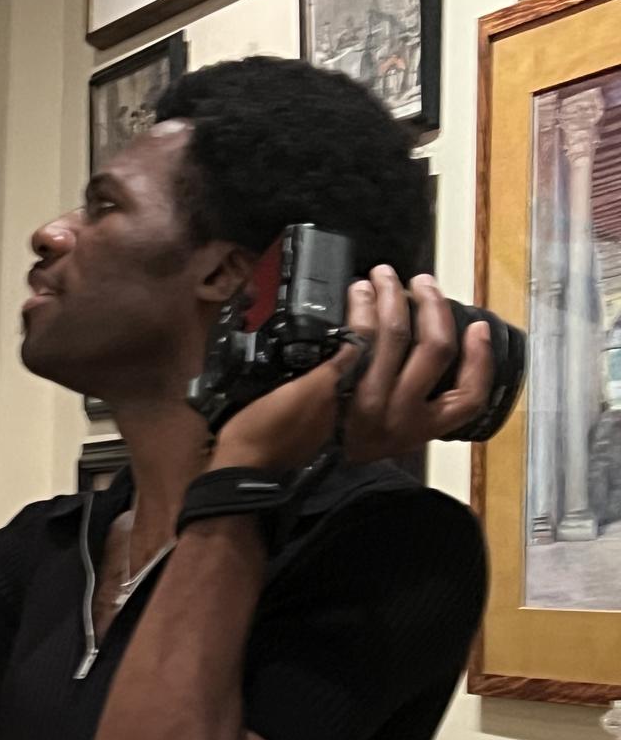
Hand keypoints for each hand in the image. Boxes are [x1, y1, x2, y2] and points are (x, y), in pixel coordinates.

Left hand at [211, 265, 496, 471]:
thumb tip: (409, 357)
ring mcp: (366, 399)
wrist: (260, 463)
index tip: (477, 327)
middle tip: (423, 284)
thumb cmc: (308, 446)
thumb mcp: (369, 434)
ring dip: (393, 294)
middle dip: (434, 307)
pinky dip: (363, 304)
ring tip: (384, 277)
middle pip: (436, 350)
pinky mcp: (335, 380)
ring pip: (399, 333)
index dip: (480, 358)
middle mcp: (396, 419)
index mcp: (412, 432)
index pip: (468, 398)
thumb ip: (394, 405)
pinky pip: (362, 332)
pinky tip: (358, 292)